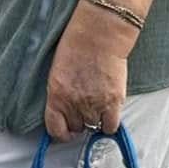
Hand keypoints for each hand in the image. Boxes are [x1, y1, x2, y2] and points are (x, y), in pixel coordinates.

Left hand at [43, 4, 135, 141]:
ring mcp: (94, 104)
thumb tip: (66, 113)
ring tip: (96, 104)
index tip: (65, 132)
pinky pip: (110, 127)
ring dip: (94, 120)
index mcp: (56, 94)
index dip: (61, 134)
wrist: (99, 34)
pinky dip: (109, 123)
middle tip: (83, 108)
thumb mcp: (57, 71)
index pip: (55, 129)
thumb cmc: (76, 46)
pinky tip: (108, 112)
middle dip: (79, 121)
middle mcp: (74, 103)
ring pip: (93, 127)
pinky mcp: (113, 102)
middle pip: (76, 128)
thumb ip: (59, 94)